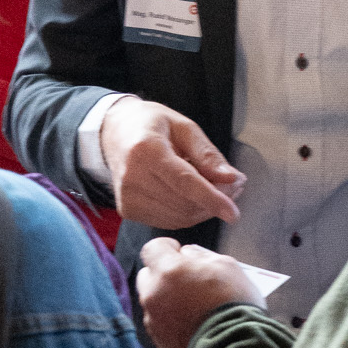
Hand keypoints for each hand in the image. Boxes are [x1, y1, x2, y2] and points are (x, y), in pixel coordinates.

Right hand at [100, 98, 245, 227]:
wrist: (114, 134)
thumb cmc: (150, 126)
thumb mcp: (183, 127)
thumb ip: (207, 154)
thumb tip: (231, 178)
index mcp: (146, 150)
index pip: (184, 182)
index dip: (211, 199)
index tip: (233, 213)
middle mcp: (132, 177)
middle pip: (184, 203)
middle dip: (215, 201)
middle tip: (234, 185)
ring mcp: (128, 197)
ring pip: (179, 217)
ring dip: (204, 209)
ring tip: (216, 189)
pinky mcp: (128, 210)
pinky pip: (169, 221)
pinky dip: (188, 213)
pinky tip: (194, 197)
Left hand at [137, 237, 263, 347]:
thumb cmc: (234, 304)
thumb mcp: (227, 266)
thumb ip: (202, 255)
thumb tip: (189, 254)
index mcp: (168, 270)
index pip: (153, 248)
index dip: (167, 248)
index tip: (178, 252)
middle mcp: (153, 293)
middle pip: (148, 275)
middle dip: (163, 274)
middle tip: (186, 280)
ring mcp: (153, 319)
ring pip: (153, 301)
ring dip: (167, 299)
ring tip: (193, 306)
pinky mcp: (159, 341)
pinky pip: (160, 323)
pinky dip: (171, 321)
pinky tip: (192, 324)